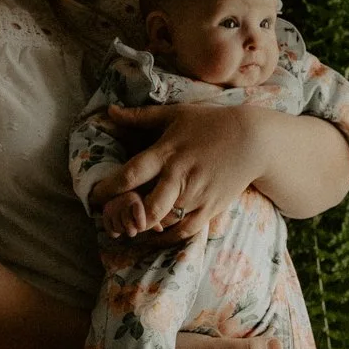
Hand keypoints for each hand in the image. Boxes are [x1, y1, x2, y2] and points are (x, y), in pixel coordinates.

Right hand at [99, 188, 154, 237]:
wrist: (121, 193)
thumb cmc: (140, 201)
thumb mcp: (147, 207)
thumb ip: (153, 217)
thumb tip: (160, 229)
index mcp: (134, 198)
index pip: (138, 219)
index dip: (141, 225)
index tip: (142, 226)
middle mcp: (122, 200)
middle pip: (129, 228)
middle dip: (132, 230)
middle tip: (133, 228)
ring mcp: (112, 206)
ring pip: (120, 230)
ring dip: (123, 230)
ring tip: (125, 223)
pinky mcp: (105, 213)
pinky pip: (111, 232)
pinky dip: (115, 233)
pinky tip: (118, 225)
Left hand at [103, 103, 271, 240]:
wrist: (253, 140)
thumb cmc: (209, 123)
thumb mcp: (174, 114)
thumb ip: (139, 117)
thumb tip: (110, 111)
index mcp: (165, 153)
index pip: (131, 174)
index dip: (109, 189)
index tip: (95, 197)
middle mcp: (178, 177)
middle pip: (147, 207)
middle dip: (126, 218)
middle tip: (111, 220)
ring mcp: (196, 195)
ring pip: (164, 223)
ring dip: (144, 229)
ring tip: (128, 229)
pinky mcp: (210, 208)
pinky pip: (185, 231)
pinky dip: (167, 237)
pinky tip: (154, 235)